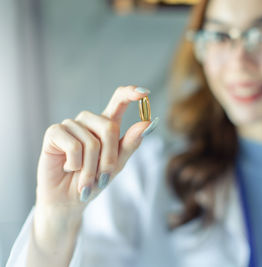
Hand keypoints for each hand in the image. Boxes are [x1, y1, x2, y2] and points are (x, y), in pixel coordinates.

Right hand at [35, 86, 157, 215]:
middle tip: (103, 177)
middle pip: (109, 127)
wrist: (69, 200)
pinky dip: (75, 165)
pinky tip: (68, 168)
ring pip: (92, 142)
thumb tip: (147, 123)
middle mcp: (88, 121)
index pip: (119, 100)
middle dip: (110, 158)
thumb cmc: (94, 180)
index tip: (145, 93)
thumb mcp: (117, 164)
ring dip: (91, 168)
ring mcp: (70, 125)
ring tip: (84, 177)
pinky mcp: (54, 132)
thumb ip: (130, 144)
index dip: (131, 93)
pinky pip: (74, 146)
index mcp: (106, 124)